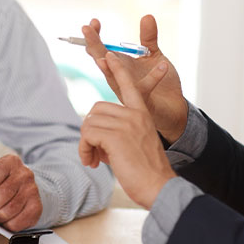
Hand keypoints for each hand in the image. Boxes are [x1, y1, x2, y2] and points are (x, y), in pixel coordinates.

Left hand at [0, 154, 42, 231]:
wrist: (25, 189)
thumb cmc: (2, 184)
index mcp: (10, 162)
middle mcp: (24, 174)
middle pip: (0, 195)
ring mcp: (33, 190)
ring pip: (9, 210)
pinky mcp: (37, 206)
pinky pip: (18, 222)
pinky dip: (7, 225)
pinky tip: (6, 219)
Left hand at [79, 54, 176, 208]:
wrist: (159, 187)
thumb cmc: (147, 172)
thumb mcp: (135, 145)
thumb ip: (119, 134)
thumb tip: (95, 137)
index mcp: (142, 114)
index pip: (128, 85)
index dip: (117, 70)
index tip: (108, 56)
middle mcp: (134, 114)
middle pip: (96, 110)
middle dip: (90, 132)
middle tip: (95, 154)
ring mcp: (126, 123)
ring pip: (89, 122)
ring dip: (85, 143)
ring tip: (94, 160)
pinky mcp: (115, 136)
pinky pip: (87, 134)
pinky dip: (84, 149)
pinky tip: (92, 163)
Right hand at [82, 15, 187, 141]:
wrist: (174, 109)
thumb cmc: (161, 84)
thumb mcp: (154, 55)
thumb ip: (149, 38)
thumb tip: (147, 16)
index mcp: (119, 66)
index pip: (101, 50)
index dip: (95, 36)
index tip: (93, 21)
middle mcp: (119, 78)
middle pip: (101, 61)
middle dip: (93, 45)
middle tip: (86, 29)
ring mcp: (128, 91)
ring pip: (114, 78)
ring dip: (110, 66)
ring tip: (107, 54)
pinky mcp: (142, 102)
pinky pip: (145, 89)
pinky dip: (154, 76)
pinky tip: (163, 64)